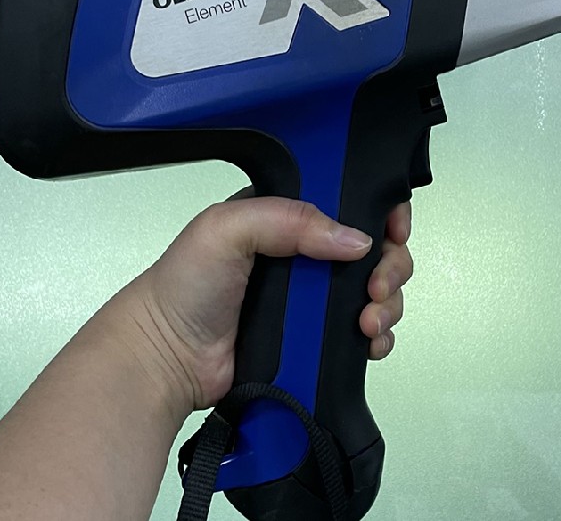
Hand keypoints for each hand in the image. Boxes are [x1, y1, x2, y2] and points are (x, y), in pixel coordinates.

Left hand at [110, 194, 413, 414]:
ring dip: (387, 304)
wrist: (168, 357)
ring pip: (376, 293)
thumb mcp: (227, 229)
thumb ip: (288, 219)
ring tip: (368, 320)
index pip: (350, 203)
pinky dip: (378, 336)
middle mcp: (305, 255)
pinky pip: (364, 334)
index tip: (392, 229)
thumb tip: (353, 238)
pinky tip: (369, 340)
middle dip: (390, 265)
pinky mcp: (316, 338)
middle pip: (374, 250)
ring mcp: (313, 299)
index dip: (380, 212)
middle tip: (376, 285)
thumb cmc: (183, 287)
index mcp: (287, 218)